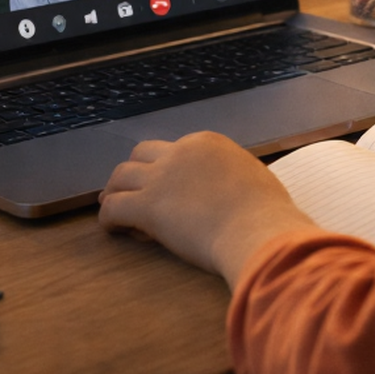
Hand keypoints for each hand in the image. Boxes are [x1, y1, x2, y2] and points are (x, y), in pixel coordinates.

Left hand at [99, 132, 316, 283]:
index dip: (165, 170)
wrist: (257, 228)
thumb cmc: (265, 212)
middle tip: (129, 192)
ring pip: (120, 176)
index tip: (166, 190)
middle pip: (140, 154)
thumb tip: (232, 190)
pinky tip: (113, 229)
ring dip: (114, 191)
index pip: (172, 150)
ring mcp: (161, 177)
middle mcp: (179, 152)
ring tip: (114, 209)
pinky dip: (109, 218)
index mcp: (206, 143)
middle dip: (133, 172)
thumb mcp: (252, 178)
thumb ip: (232, 177)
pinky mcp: (147, 206)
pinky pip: (113, 207)